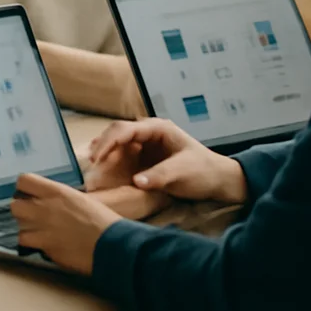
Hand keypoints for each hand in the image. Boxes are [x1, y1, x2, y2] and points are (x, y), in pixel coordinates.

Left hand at [10, 172, 120, 275]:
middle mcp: (44, 208)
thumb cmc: (102, 220)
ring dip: (27, 231)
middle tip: (31, 215)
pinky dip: (34, 246)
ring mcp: (43, 229)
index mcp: (55, 192)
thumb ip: (60, 199)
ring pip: (19, 229)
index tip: (28, 193)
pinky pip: (29, 245)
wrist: (112, 245)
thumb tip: (50, 201)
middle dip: (21, 210)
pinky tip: (45, 245)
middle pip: (15, 205)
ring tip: (38, 233)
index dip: (24, 187)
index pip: (24, 181)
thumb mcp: (80, 199)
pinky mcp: (45, 248)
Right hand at [87, 118, 247, 203]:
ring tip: (91, 161)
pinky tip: (101, 162)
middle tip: (91, 161)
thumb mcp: (182, 173)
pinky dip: (111, 156)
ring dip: (104, 148)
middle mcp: (149, 132)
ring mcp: (147, 143)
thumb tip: (136, 182)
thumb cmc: (204, 172)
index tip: (97, 157)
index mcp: (158, 128)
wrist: (219, 180)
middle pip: (118, 131)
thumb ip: (159, 176)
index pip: (126, 130)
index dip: (109, 142)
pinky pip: (123, 151)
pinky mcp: (146, 155)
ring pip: (118, 140)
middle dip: (102, 144)